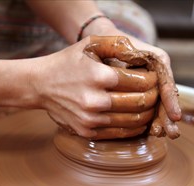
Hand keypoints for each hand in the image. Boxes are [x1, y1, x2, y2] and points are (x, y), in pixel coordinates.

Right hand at [29, 37, 156, 138]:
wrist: (40, 85)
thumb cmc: (67, 63)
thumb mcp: (89, 44)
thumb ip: (117, 44)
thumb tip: (142, 54)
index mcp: (99, 77)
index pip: (141, 82)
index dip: (152, 80)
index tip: (152, 78)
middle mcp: (95, 101)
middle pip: (141, 103)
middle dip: (154, 96)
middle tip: (154, 91)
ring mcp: (91, 120)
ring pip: (134, 121)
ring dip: (147, 113)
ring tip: (147, 104)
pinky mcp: (87, 132)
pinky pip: (120, 133)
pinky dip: (134, 127)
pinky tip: (136, 117)